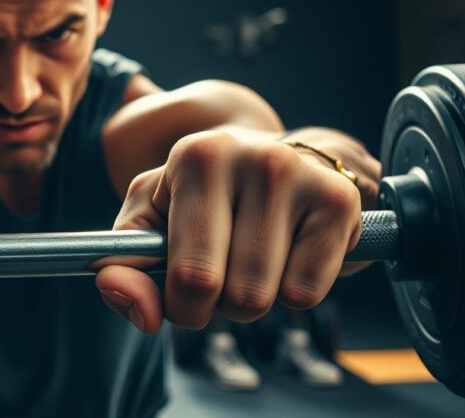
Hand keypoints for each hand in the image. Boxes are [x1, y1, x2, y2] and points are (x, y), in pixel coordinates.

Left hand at [95, 131, 362, 333]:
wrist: (282, 163)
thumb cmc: (205, 200)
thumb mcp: (151, 221)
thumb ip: (124, 264)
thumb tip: (131, 304)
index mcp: (196, 156)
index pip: (190, 275)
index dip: (182, 307)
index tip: (182, 294)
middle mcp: (252, 157)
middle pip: (235, 295)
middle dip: (220, 307)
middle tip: (223, 273)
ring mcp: (300, 176)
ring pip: (270, 297)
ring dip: (256, 298)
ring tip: (253, 259)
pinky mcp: (340, 200)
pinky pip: (309, 292)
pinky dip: (296, 289)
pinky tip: (290, 251)